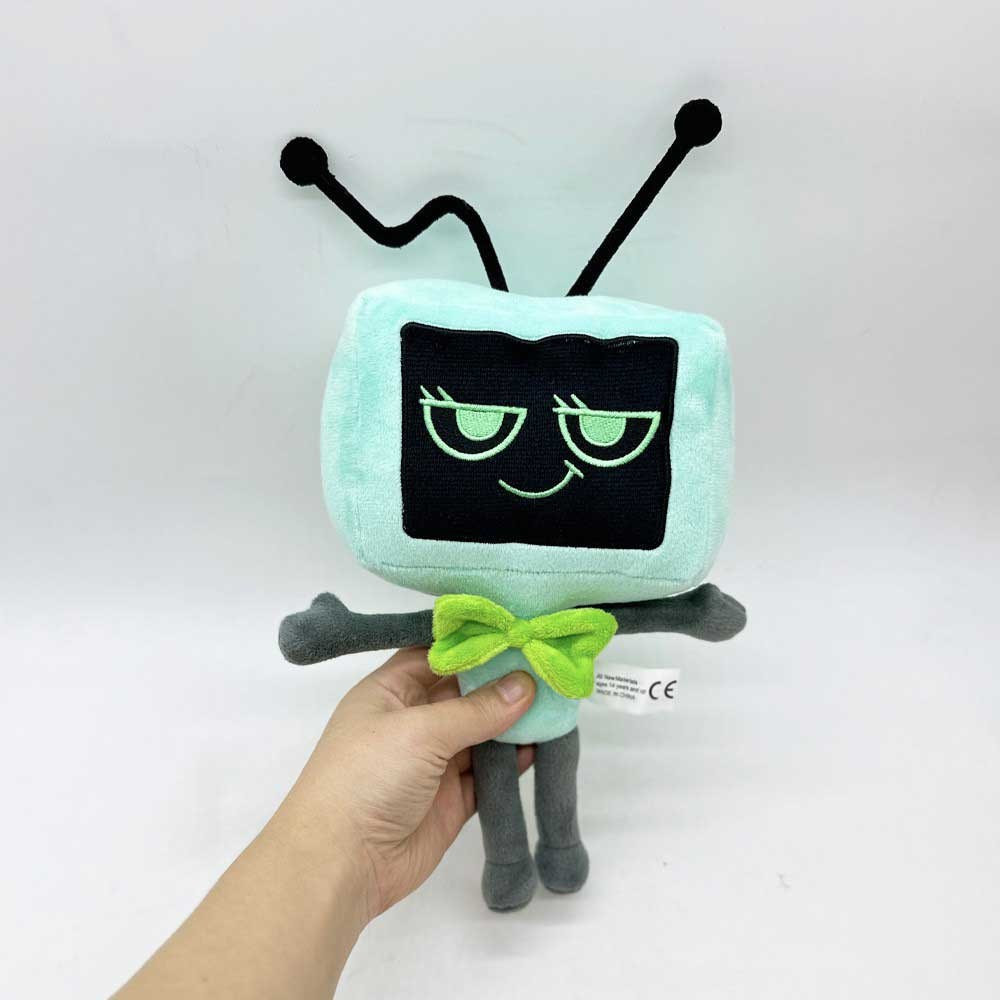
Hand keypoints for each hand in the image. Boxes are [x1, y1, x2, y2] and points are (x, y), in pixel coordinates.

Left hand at [271, 647, 536, 924]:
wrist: (340, 865)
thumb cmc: (367, 777)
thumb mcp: (420, 731)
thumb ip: (477, 709)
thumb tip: (527, 684)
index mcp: (389, 692)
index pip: (436, 654)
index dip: (474, 643)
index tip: (519, 629)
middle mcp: (411, 722)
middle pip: (464, 693)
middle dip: (503, 681)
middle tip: (550, 661)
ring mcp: (432, 762)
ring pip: (481, 732)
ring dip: (514, 720)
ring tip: (556, 699)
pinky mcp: (451, 800)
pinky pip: (488, 773)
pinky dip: (514, 760)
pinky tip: (542, 743)